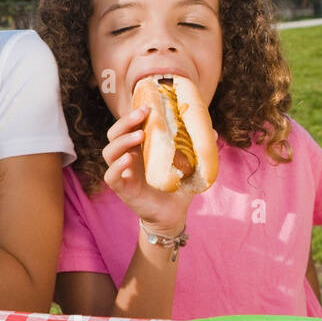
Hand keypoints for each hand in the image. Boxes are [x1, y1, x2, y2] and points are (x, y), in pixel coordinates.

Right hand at [102, 106, 194, 235]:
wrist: (173, 215)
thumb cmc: (177, 188)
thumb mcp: (189, 166)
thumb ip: (196, 150)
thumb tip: (212, 132)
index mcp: (139, 148)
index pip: (128, 127)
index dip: (133, 115)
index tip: (148, 105)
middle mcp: (127, 157)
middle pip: (114, 134)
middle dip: (126, 122)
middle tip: (143, 114)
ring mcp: (122, 173)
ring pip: (109, 152)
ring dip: (122, 141)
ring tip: (140, 135)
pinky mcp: (122, 189)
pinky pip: (110, 176)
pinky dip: (117, 166)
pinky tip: (128, 161)